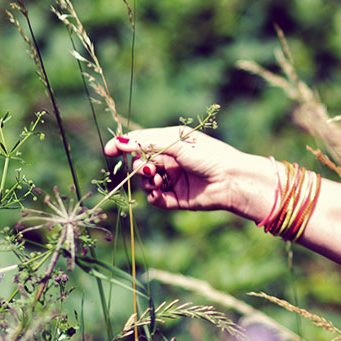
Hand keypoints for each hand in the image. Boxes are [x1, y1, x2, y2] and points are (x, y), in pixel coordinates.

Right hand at [103, 126, 266, 215]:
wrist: (231, 180)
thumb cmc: (208, 155)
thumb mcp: (177, 143)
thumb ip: (147, 142)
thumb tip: (119, 142)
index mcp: (171, 143)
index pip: (140, 143)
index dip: (123, 146)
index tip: (109, 150)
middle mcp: (170, 161)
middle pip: (139, 163)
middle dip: (140, 166)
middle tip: (150, 169)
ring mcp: (172, 180)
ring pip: (145, 182)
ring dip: (146, 182)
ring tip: (158, 180)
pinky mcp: (176, 199)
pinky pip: (155, 199)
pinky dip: (153, 196)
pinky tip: (159, 192)